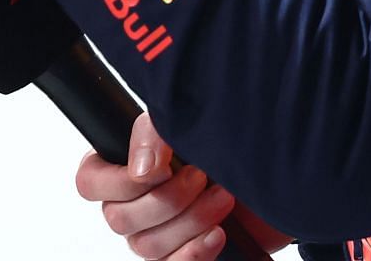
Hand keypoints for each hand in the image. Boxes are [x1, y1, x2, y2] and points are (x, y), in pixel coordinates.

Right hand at [76, 113, 287, 258]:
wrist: (280, 171)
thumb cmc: (228, 139)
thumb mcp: (188, 122)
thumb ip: (154, 133)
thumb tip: (141, 170)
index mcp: (124, 165)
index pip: (90, 182)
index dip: (117, 183)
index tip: (158, 171)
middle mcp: (134, 201)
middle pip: (119, 219)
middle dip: (166, 200)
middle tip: (199, 176)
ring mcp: (158, 233)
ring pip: (146, 246)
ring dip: (189, 222)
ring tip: (222, 198)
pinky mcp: (184, 255)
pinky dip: (194, 253)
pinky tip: (218, 233)